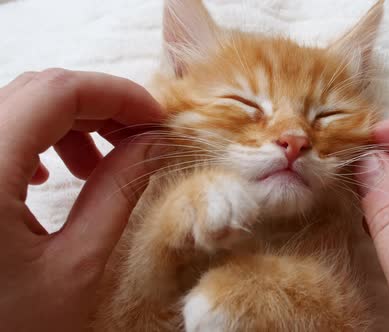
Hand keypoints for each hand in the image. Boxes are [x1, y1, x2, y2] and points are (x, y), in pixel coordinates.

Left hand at [0, 69, 163, 330]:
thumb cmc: (7, 329)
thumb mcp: (74, 267)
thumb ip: (117, 194)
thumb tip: (153, 144)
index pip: (58, 92)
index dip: (118, 95)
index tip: (158, 119)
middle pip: (36, 91)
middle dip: (99, 107)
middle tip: (139, 138)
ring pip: (15, 106)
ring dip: (67, 122)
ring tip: (96, 164)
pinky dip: (33, 139)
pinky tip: (49, 175)